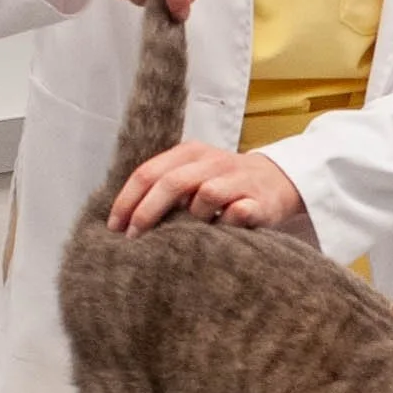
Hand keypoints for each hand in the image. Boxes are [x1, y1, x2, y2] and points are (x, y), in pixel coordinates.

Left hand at [109, 142, 307, 236]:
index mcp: (190, 153)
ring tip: (185, 236)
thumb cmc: (223, 184)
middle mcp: (212, 162)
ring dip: (191, 219)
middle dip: (147, 212)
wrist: (277, 181)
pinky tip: (218, 235)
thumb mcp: (192, 175)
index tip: (115, 226)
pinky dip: (225, 225)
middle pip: (172, 183)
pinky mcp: (260, 201)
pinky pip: (237, 213)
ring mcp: (238, 179)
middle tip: (133, 238)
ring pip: (206, 195)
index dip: (128, 200)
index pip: (149, 172)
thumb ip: (163, 187)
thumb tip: (123, 219)